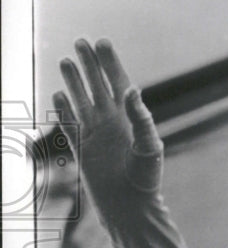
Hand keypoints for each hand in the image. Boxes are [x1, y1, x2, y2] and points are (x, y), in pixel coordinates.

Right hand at [53, 39, 162, 224]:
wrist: (130, 206)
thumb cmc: (146, 177)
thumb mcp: (149, 145)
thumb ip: (140, 117)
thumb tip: (131, 88)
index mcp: (131, 117)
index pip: (119, 82)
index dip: (110, 62)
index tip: (102, 42)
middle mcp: (113, 121)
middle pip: (98, 85)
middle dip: (90, 64)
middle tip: (81, 41)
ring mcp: (96, 133)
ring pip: (81, 99)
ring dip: (74, 80)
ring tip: (66, 59)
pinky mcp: (83, 148)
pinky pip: (70, 123)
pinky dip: (63, 109)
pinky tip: (58, 94)